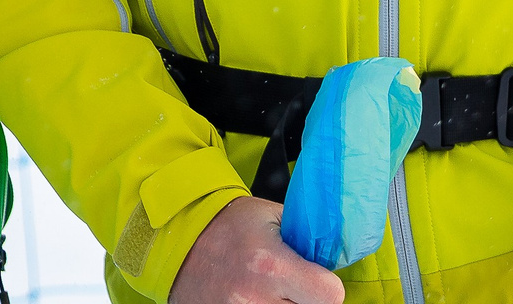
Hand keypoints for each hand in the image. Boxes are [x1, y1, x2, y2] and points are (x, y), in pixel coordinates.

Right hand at [172, 197, 343, 303]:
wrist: (179, 241)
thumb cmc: (226, 226)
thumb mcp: (270, 217)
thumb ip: (305, 237)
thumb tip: (333, 254)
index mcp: (271, 264)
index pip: (330, 295)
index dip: (329, 286)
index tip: (319, 279)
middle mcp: (256, 298)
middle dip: (306, 299)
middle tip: (292, 285)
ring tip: (273, 293)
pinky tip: (259, 300)